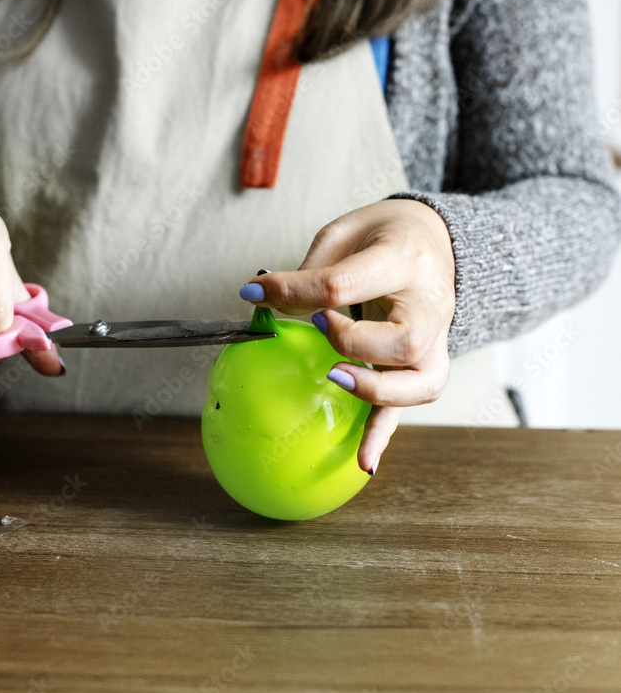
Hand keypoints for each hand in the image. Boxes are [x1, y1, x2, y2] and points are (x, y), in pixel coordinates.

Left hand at [241, 199, 455, 472]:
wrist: (436, 238)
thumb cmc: (386, 232)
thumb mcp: (346, 231)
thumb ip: (314, 267)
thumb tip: (270, 301)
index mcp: (404, 258)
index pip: (347, 283)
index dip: (295, 290)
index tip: (253, 292)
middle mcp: (429, 302)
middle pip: (402, 338)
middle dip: (352, 342)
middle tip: (318, 326)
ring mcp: (438, 337)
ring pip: (420, 379)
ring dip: (375, 389)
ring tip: (336, 381)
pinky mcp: (432, 360)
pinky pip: (412, 402)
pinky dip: (386, 433)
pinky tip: (363, 461)